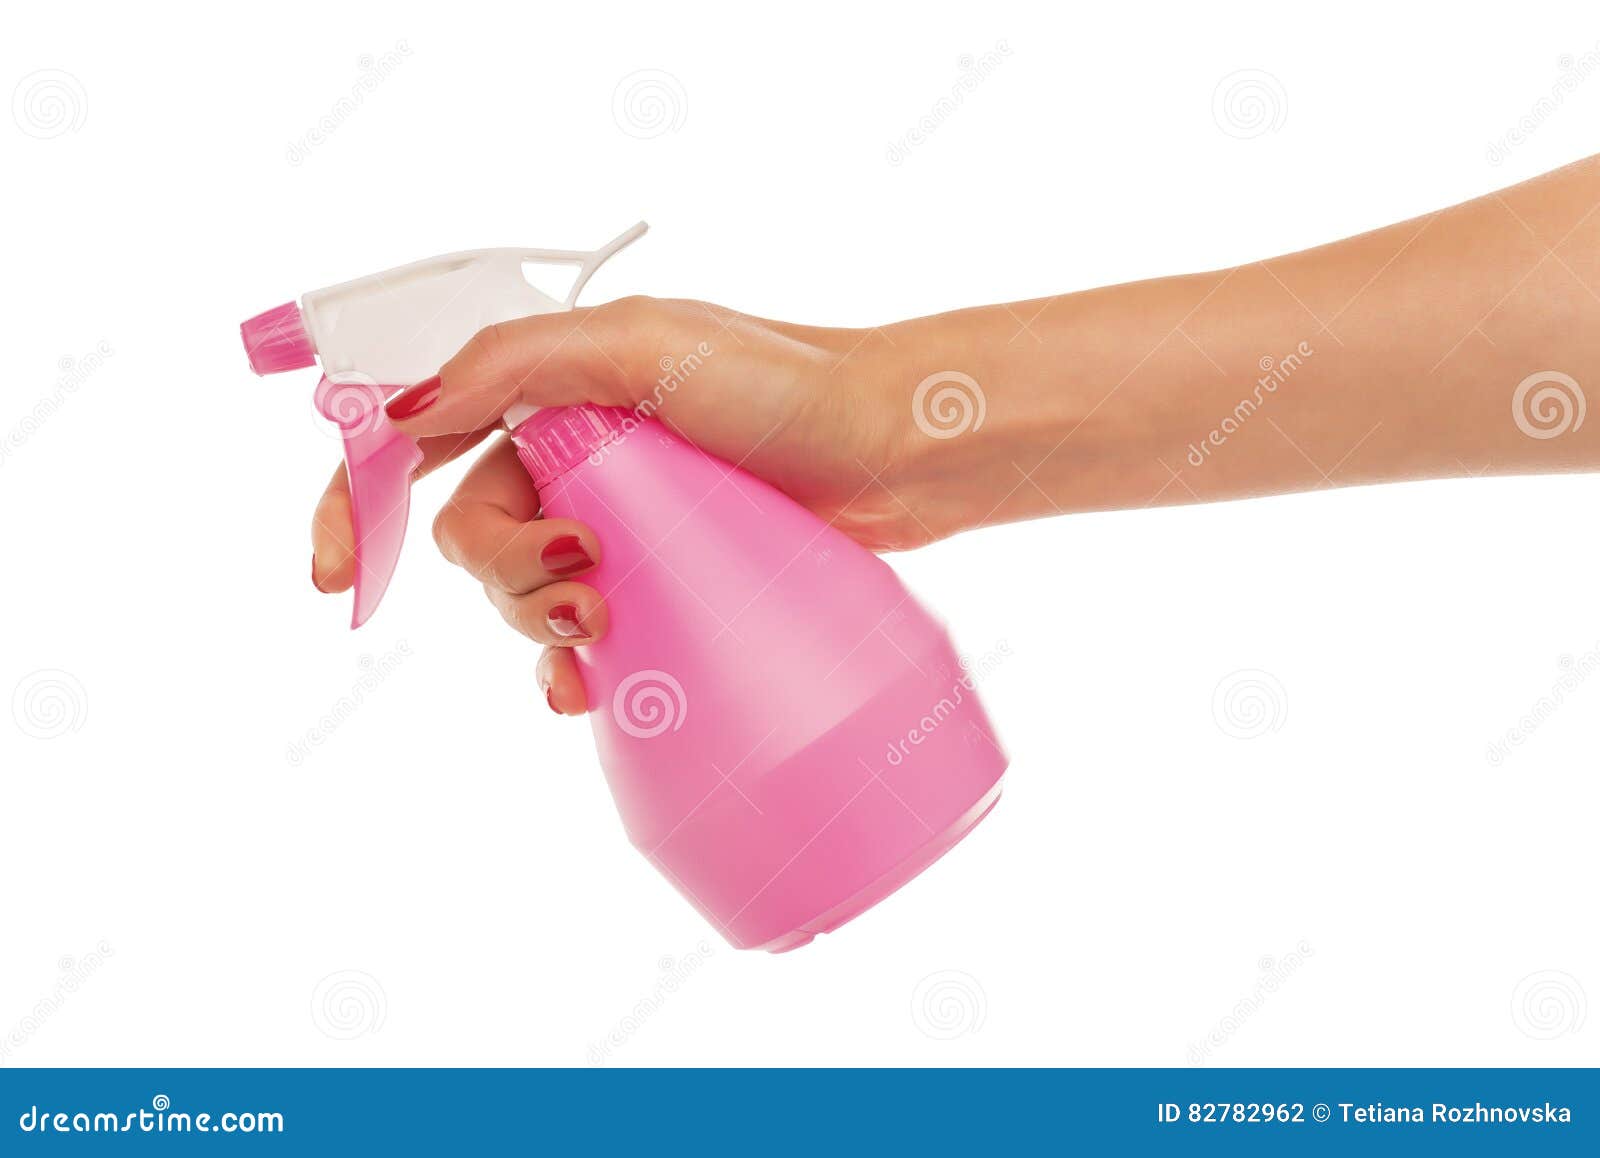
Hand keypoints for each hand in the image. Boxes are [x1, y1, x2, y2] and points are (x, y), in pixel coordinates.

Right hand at [308, 297, 936, 714]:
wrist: (891, 450)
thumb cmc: (780, 385)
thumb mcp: (642, 343)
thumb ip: (513, 364)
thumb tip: (398, 420)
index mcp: (544, 383)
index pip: (416, 439)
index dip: (356, 504)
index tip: (334, 580)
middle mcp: (568, 450)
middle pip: (470, 535)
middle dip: (501, 573)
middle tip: (578, 577)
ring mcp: (614, 519)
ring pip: (522, 594)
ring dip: (537, 625)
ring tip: (601, 632)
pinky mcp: (660, 576)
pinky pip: (581, 635)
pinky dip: (567, 669)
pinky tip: (586, 693)